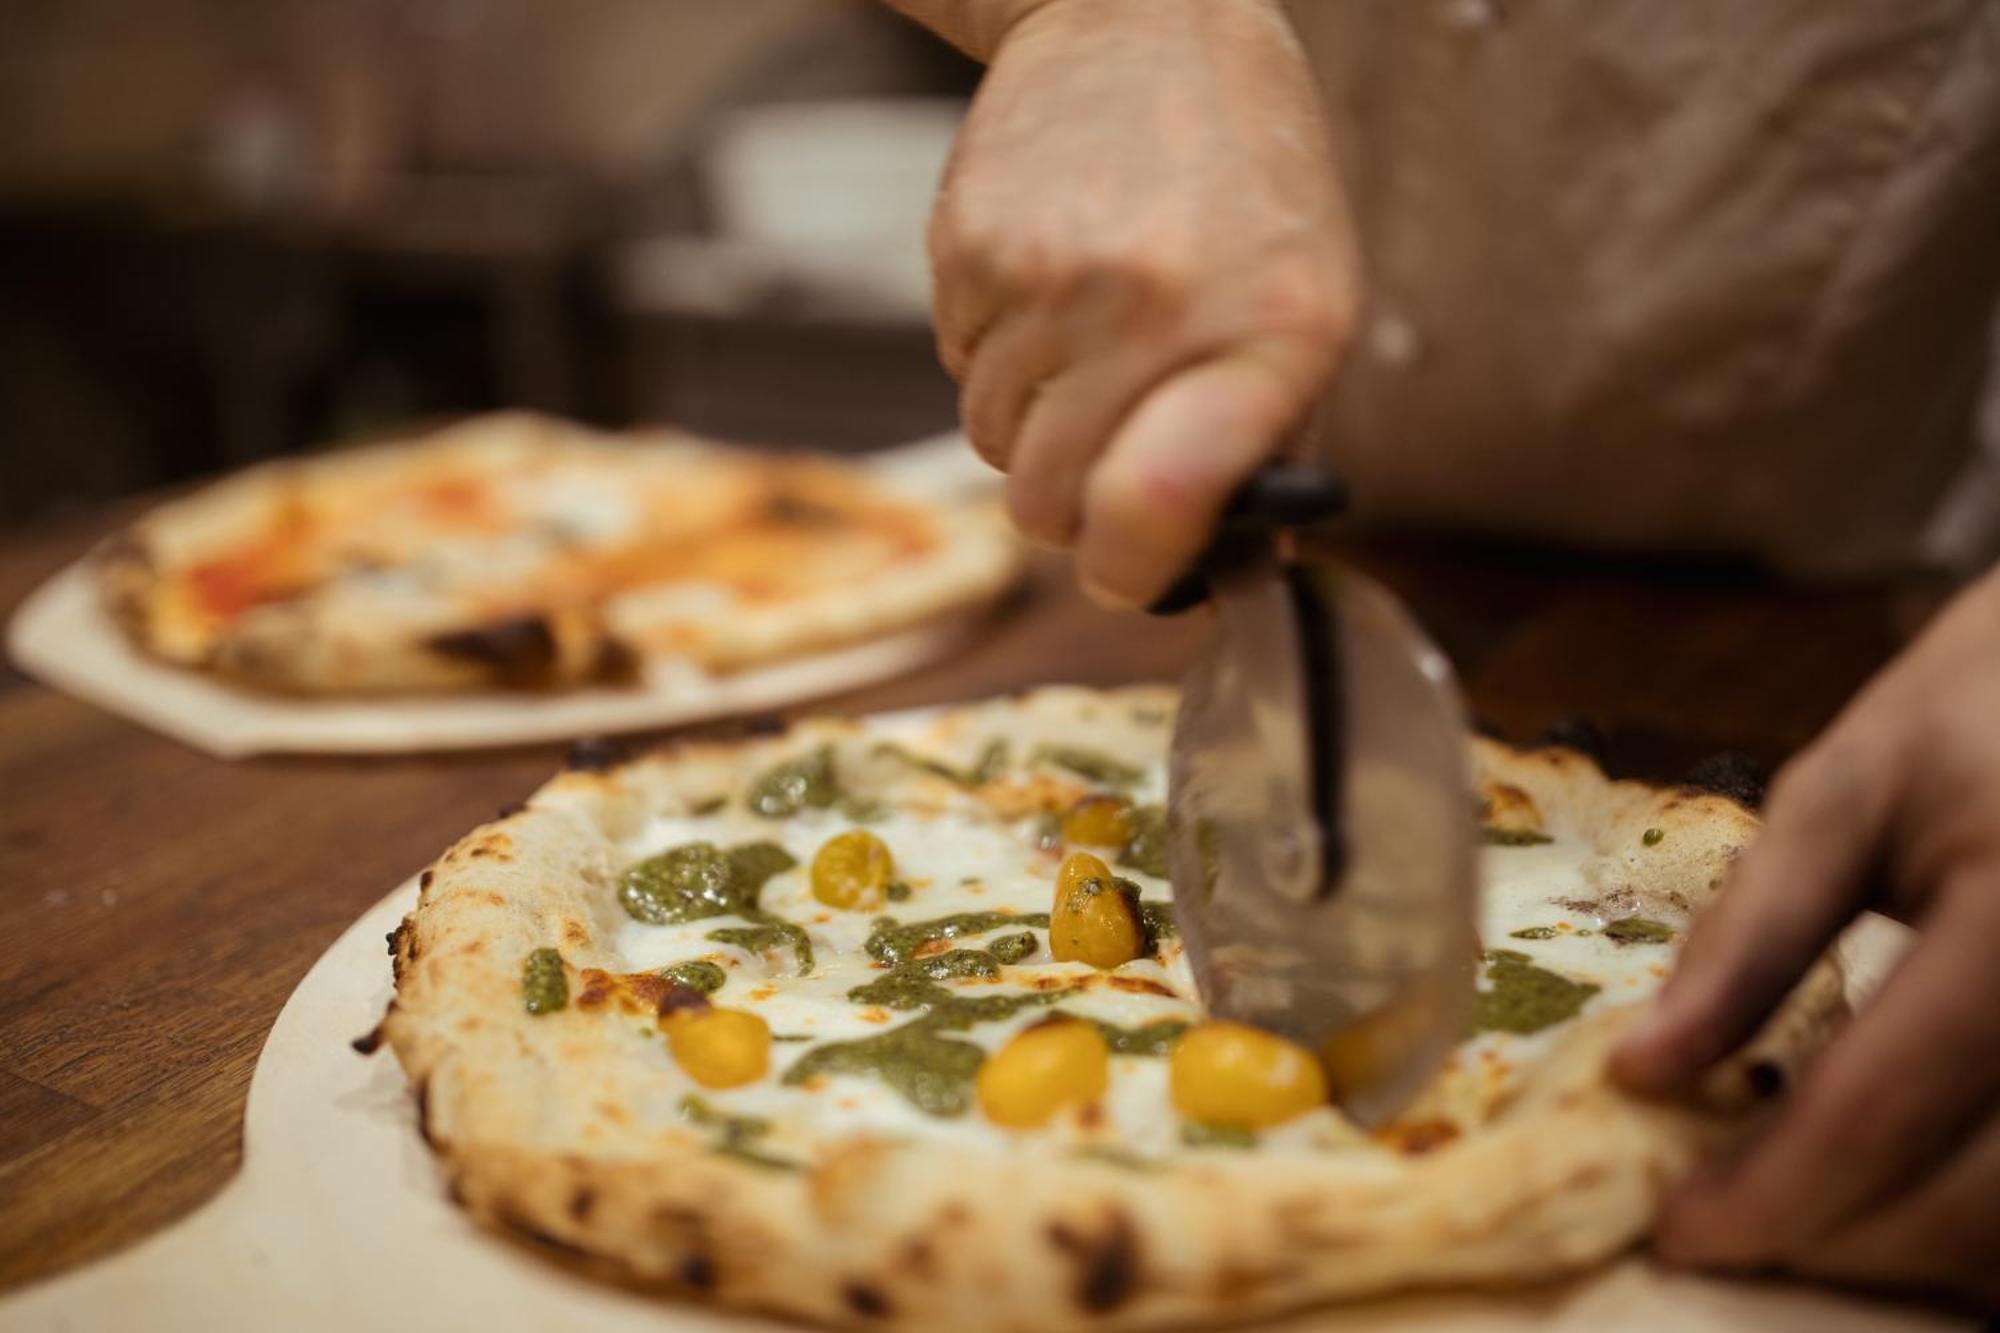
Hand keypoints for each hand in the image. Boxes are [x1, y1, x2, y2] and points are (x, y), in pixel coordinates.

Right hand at [928, 0, 1357, 605]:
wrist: (1138, 16)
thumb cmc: (1245, 181)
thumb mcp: (1311, 303)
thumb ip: (1270, 442)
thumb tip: (1227, 569)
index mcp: (1271, 333)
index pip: (1151, 510)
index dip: (1127, 572)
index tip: (1130, 575)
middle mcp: (1155, 305)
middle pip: (1048, 503)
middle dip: (1069, 508)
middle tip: (1102, 458)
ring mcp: (1050, 275)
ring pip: (992, 446)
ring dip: (1029, 425)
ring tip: (1085, 336)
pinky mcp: (969, 247)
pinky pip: (954, 370)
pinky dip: (992, 355)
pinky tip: (1045, 283)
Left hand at [1613, 568, 1999, 1305]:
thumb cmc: (1979, 713)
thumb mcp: (1845, 789)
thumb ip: (1747, 936)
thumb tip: (1639, 1071)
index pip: (1878, 1107)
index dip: (1768, 1191)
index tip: (1674, 1231)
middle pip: (1969, 1204)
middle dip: (1833, 1239)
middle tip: (1727, 1222)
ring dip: (1913, 1252)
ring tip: (1807, 1208)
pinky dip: (1984, 1224)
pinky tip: (1907, 1186)